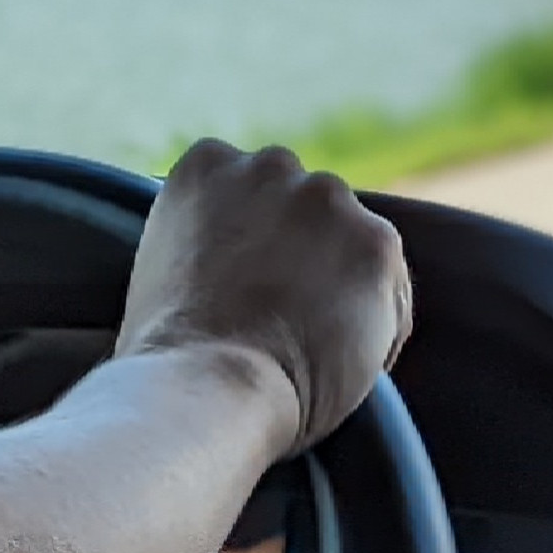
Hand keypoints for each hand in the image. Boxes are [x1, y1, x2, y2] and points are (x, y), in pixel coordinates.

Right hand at [117, 140, 411, 458]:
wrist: (205, 386)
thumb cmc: (169, 354)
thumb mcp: (163, 268)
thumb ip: (204, 242)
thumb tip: (232, 262)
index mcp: (206, 166)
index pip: (249, 190)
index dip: (253, 244)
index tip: (245, 288)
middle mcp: (268, 166)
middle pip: (306, 206)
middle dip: (303, 252)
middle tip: (281, 317)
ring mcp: (325, 200)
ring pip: (353, 244)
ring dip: (343, 287)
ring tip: (310, 349)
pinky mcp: (376, 243)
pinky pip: (390, 292)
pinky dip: (377, 331)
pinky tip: (338, 367)